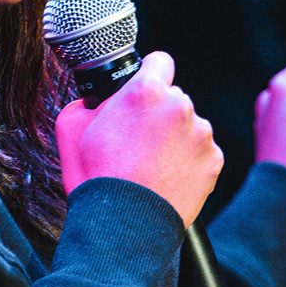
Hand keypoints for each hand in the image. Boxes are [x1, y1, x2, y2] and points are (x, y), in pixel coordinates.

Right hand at [54, 51, 222, 224]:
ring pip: (188, 126)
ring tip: (152, 165)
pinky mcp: (213, 160)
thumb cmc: (96, 176)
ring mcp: (201, 134)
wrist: (123, 225)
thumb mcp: (72, 126)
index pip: (159, 61)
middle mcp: (179, 106)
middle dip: (158, 114)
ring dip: (174, 138)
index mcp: (146, 91)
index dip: (149, 74)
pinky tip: (167, 176)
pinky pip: (201, 152)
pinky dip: (188, 161)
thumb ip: (90, 102)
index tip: (144, 89)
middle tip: (138, 141)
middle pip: (173, 98)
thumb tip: (97, 100)